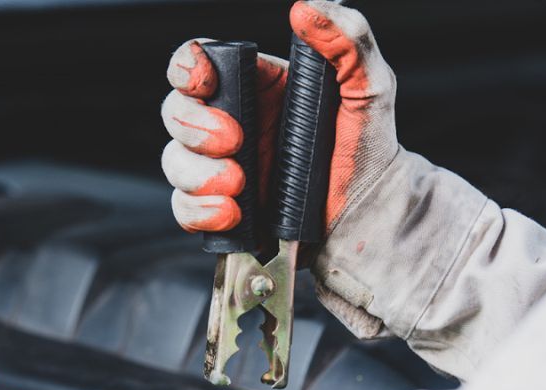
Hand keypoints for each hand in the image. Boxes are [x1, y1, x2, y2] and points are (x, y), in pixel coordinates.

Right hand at [161, 0, 398, 237]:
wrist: (371, 213)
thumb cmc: (369, 150)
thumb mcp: (370, 88)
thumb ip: (348, 41)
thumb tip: (306, 9)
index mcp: (256, 86)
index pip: (198, 62)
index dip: (187, 67)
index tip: (203, 81)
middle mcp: (232, 123)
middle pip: (175, 111)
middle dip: (193, 125)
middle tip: (234, 141)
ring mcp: (223, 167)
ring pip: (174, 161)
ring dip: (196, 172)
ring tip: (238, 185)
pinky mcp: (222, 209)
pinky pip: (185, 209)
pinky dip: (200, 211)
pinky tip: (233, 212)